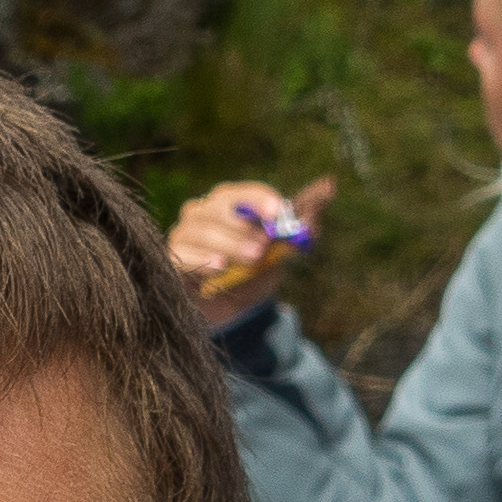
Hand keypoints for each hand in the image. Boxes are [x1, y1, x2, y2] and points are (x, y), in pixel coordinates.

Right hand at [166, 176, 333, 319]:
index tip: (278, 213)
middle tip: (263, 245)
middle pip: (218, 208)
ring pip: (202, 231)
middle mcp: (203, 212)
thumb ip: (302, 225)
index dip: (261, 200)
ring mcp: (185, 234)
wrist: (231, 307)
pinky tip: (220, 268)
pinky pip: (182, 255)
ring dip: (228, 244)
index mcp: (230, 202)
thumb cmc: (255, 270)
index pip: (243, 193)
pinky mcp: (174, 259)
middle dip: (243, 224)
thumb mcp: (282, 251)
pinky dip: (202, 260)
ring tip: (250, 259)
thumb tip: (327, 195)